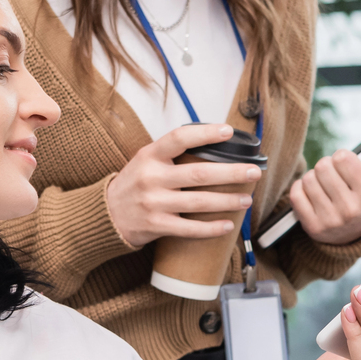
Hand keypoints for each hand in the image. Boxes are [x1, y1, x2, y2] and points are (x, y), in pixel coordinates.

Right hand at [105, 123, 261, 248]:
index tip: (228, 131)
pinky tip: (228, 224)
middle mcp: (151, 178)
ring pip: (199, 202)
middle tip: (253, 172)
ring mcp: (154, 203)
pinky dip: (211, 228)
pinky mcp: (156, 226)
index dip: (205, 133)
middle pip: (199, 173)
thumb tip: (214, 144)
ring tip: (247, 199)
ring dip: (228, 201)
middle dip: (231, 173)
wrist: (106, 215)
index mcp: (150, 155)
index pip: (179, 138)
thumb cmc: (134, 184)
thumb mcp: (146, 160)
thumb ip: (172, 153)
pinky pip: (189, 228)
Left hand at [292, 139, 360, 246]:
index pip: (343, 158)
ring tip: (324, 186)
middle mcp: (351, 210)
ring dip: (313, 178)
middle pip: (323, 166)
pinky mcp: (312, 227)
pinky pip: (296, 194)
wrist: (352, 234)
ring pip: (308, 179)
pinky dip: (300, 189)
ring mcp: (330, 220)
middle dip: (326, 166)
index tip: (346, 165)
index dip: (342, 157)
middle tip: (333, 175)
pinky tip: (312, 194)